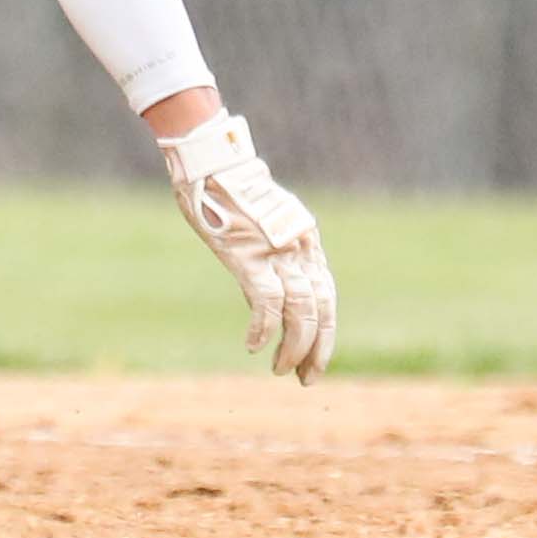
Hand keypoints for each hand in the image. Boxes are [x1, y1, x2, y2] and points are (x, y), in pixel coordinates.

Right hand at [159, 111, 335, 381]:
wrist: (211, 159)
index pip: (325, 295)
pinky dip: (263, 328)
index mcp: (305, 239)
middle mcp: (299, 247)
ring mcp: (276, 251)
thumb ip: (268, 259)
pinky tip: (254, 345)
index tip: (314, 359)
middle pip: (321, 307)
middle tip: (306, 378)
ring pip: (300, 310)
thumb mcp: (260, 225)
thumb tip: (266, 303)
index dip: (324, 331)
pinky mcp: (249, 254)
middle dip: (316, 348)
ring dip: (294, 346)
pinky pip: (266, 301)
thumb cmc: (226, 189)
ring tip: (282, 370)